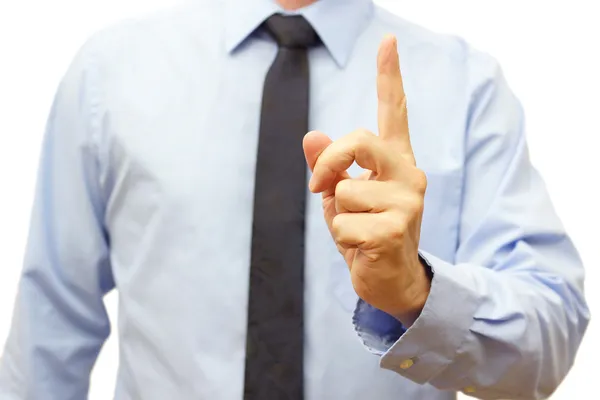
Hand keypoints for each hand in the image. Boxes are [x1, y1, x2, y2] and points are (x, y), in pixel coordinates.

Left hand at [303, 35, 429, 324]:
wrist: (392, 281)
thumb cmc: (367, 234)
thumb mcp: (342, 196)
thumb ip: (330, 166)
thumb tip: (311, 135)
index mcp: (396, 161)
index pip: (394, 112)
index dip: (389, 76)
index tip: (387, 41)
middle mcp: (409, 174)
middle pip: (357, 140)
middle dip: (329, 164)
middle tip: (320, 187)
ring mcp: (408, 200)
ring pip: (342, 190)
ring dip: (337, 215)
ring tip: (359, 229)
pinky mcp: (397, 228)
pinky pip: (342, 223)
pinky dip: (340, 238)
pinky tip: (363, 248)